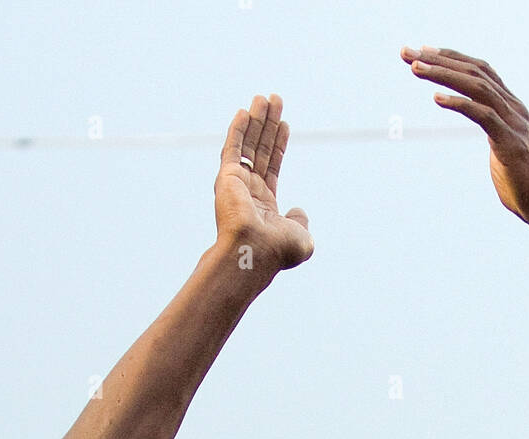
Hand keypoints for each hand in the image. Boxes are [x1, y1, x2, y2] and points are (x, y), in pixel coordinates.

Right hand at [214, 94, 313, 270]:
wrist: (255, 251)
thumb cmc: (277, 250)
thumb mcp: (302, 238)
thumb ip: (301, 222)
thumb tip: (299, 210)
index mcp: (264, 205)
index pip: (272, 166)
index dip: (279, 144)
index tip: (285, 124)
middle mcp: (249, 192)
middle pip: (261, 150)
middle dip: (268, 125)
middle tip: (274, 100)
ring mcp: (237, 184)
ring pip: (248, 145)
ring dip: (256, 121)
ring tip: (264, 98)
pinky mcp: (227, 177)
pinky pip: (233, 148)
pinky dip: (238, 129)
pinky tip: (245, 112)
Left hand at [401, 47, 528, 233]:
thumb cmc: (525, 188)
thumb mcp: (505, 155)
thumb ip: (496, 141)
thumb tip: (492, 145)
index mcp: (512, 108)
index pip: (481, 72)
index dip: (452, 58)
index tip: (424, 52)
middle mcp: (514, 109)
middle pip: (475, 72)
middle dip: (440, 60)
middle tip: (409, 52)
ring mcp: (514, 124)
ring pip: (477, 86)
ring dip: (445, 74)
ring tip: (417, 68)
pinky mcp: (510, 143)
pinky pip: (483, 115)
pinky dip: (459, 103)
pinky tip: (437, 99)